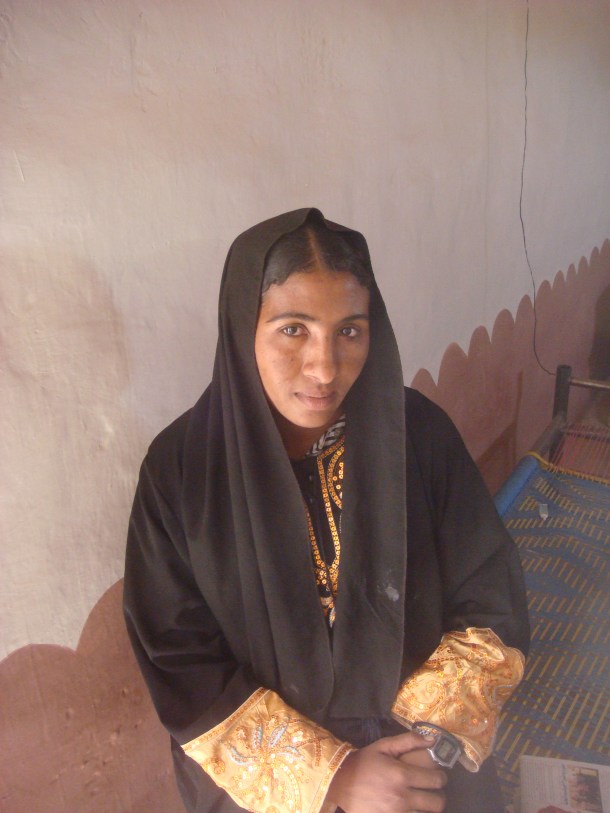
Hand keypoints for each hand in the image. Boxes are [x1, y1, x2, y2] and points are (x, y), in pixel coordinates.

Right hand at [326, 731, 446, 812]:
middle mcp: (402, 796)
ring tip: (420, 801)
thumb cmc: (364, 763)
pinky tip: (407, 807)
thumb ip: (408, 741)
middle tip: (432, 791)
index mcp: (401, 775)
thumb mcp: (383, 746)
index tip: (437, 776)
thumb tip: (432, 739)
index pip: (436, 780)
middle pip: (437, 804)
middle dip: (438, 797)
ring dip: (426, 808)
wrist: (339, 783)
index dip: (441, 778)